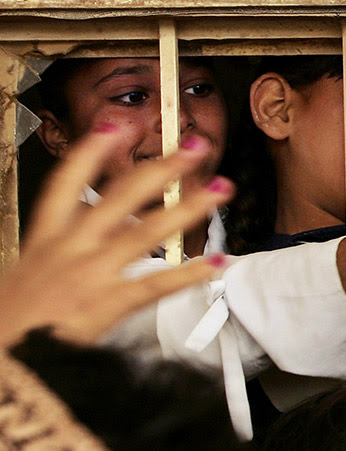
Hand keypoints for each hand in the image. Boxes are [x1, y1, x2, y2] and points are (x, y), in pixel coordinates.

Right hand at [0, 126, 231, 348]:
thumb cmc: (12, 325)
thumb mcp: (28, 275)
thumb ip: (65, 249)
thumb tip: (106, 227)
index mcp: (46, 240)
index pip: (67, 183)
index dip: (91, 151)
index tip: (115, 126)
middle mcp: (69, 249)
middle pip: (120, 196)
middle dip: (160, 168)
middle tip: (193, 148)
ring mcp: (89, 274)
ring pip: (145, 231)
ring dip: (187, 208)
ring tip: (220, 191)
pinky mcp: (105, 305)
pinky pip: (155, 285)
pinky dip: (188, 273)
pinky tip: (216, 263)